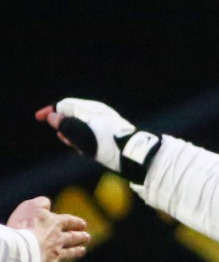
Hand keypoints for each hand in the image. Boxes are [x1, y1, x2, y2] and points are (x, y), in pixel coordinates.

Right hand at [7, 197, 89, 261]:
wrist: (21, 249)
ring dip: (76, 252)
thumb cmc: (24, 226)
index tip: (83, 224)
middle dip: (81, 237)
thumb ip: (40, 204)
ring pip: (69, 253)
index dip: (76, 222)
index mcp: (55, 224)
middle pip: (73, 238)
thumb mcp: (31, 207)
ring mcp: (55, 255)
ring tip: (82, 250)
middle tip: (87, 237)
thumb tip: (47, 202)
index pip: (69, 221)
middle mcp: (58, 240)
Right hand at [36, 98, 159, 182]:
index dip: (51, 111)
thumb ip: (67, 125)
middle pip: (73, 115)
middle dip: (62, 124)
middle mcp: (98, 114)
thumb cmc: (109, 144)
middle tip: (59, 134)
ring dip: (72, 133)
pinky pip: (91, 134)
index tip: (39, 118)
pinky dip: (83, 139)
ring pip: (82, 126)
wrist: (136, 156)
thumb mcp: (84, 135)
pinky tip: (82, 149)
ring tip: (69, 143)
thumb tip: (53, 117)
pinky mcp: (111, 135)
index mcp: (91, 109)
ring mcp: (105, 124)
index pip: (66, 105)